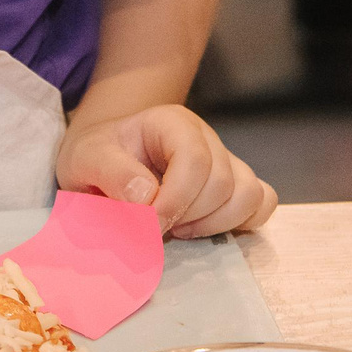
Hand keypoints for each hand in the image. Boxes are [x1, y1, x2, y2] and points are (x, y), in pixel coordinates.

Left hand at [54, 106, 277, 239]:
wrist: (107, 158)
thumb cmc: (99, 155)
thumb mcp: (88, 158)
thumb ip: (113, 173)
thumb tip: (147, 197)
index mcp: (172, 123)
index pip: (194, 159)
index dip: (175, 199)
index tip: (148, 224)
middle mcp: (206, 138)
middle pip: (222, 182)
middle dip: (189, 215)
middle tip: (156, 225)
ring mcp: (226, 160)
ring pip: (248, 194)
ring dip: (214, 223)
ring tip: (180, 228)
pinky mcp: (236, 185)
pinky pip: (263, 202)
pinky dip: (241, 222)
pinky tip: (205, 228)